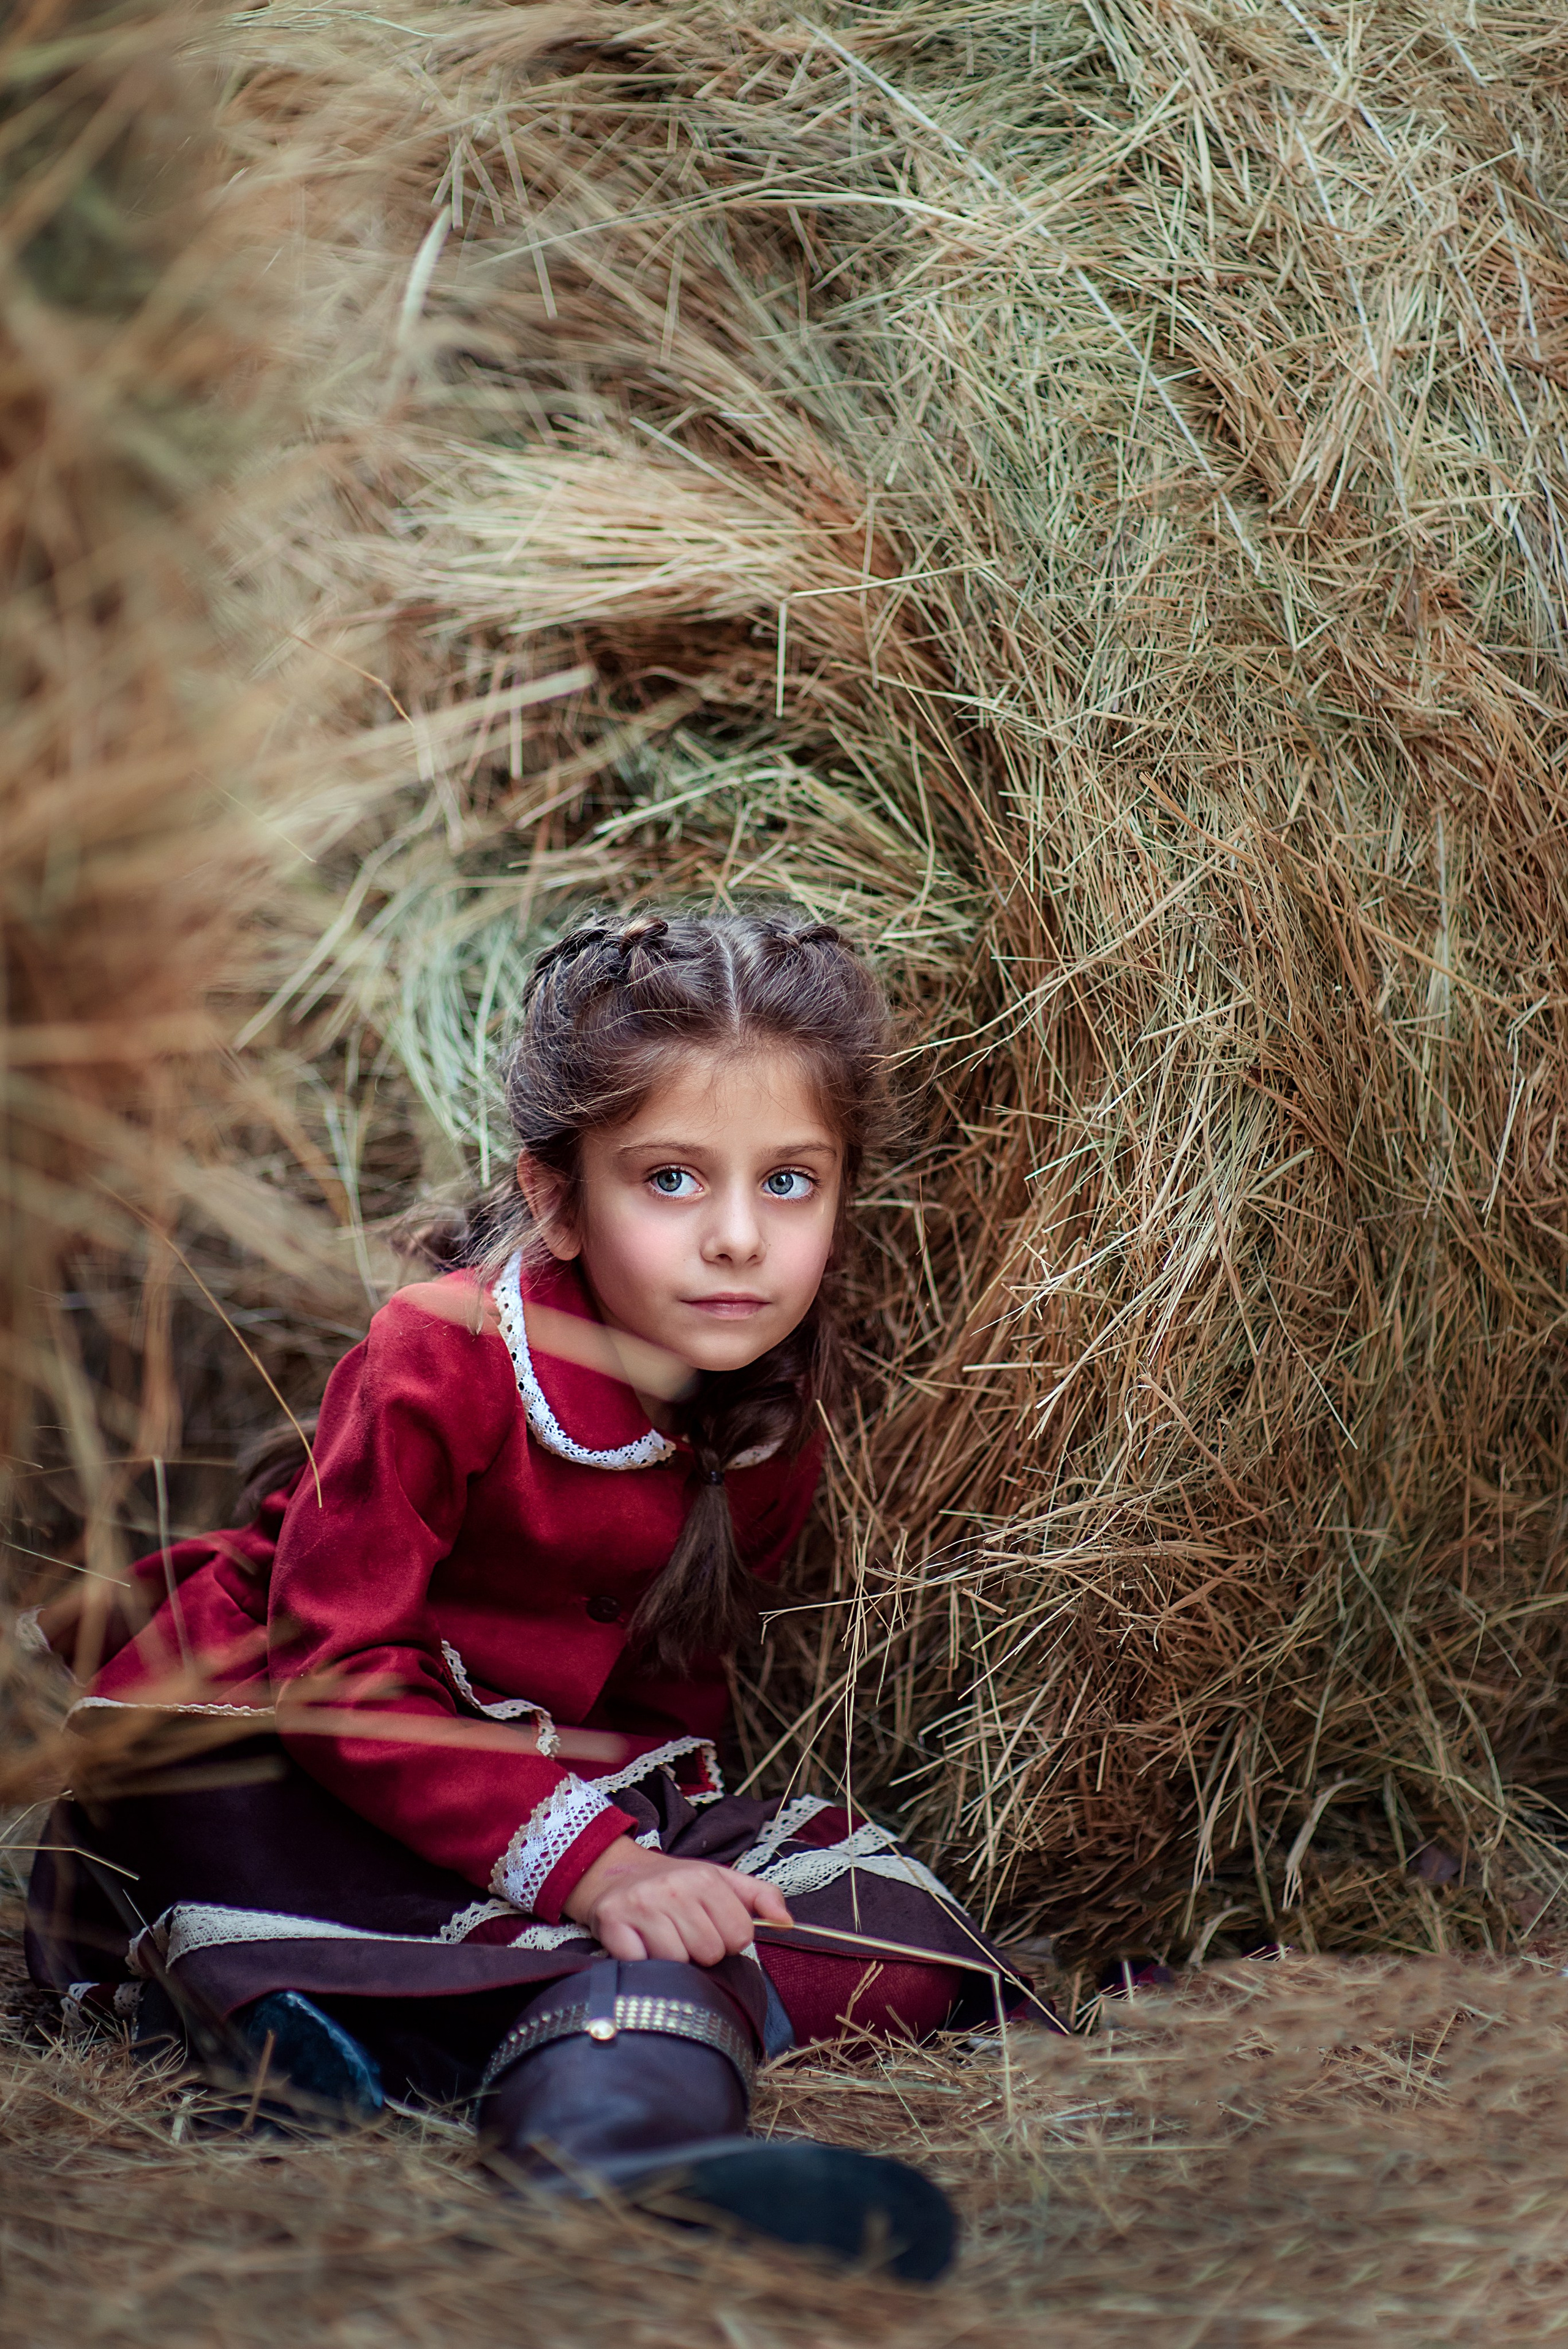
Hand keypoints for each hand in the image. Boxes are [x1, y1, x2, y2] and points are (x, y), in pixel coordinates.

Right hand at [561, 1836, 792, 1963]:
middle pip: (709, 1953)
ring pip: (678, 1963)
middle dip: (699, 1952)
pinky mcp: (612, 1924)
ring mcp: (641, 1906)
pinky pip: (643, 1965)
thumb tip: (787, 1921)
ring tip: (662, 1939)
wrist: (612, 1871)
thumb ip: (759, 1896)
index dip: (728, 1940)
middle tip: (683, 1934)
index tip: (710, 1928)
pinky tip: (640, 1944)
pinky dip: (642, 1963)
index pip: (740, 1936)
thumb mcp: (718, 1879)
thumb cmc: (672, 1883)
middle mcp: (674, 1888)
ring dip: (671, 1960)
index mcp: (706, 1878)